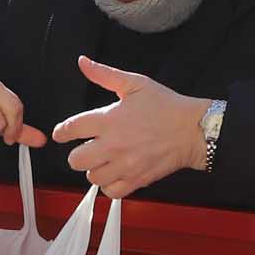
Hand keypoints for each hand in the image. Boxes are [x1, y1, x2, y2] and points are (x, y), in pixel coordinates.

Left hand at [49, 56, 205, 198]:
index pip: (70, 129)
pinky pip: (111, 192)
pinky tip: (115, 174)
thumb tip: (83, 62)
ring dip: (94, 170)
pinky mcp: (137, 179)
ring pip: (92, 177)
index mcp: (108, 119)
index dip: (61, 132)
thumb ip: (104, 74)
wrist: (193, 130)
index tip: (62, 134)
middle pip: (75, 160)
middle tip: (86, 149)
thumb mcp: (134, 83)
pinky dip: (110, 186)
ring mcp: (124, 165)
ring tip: (103, 161)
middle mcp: (113, 145)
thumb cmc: (166, 106)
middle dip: (76, 154)